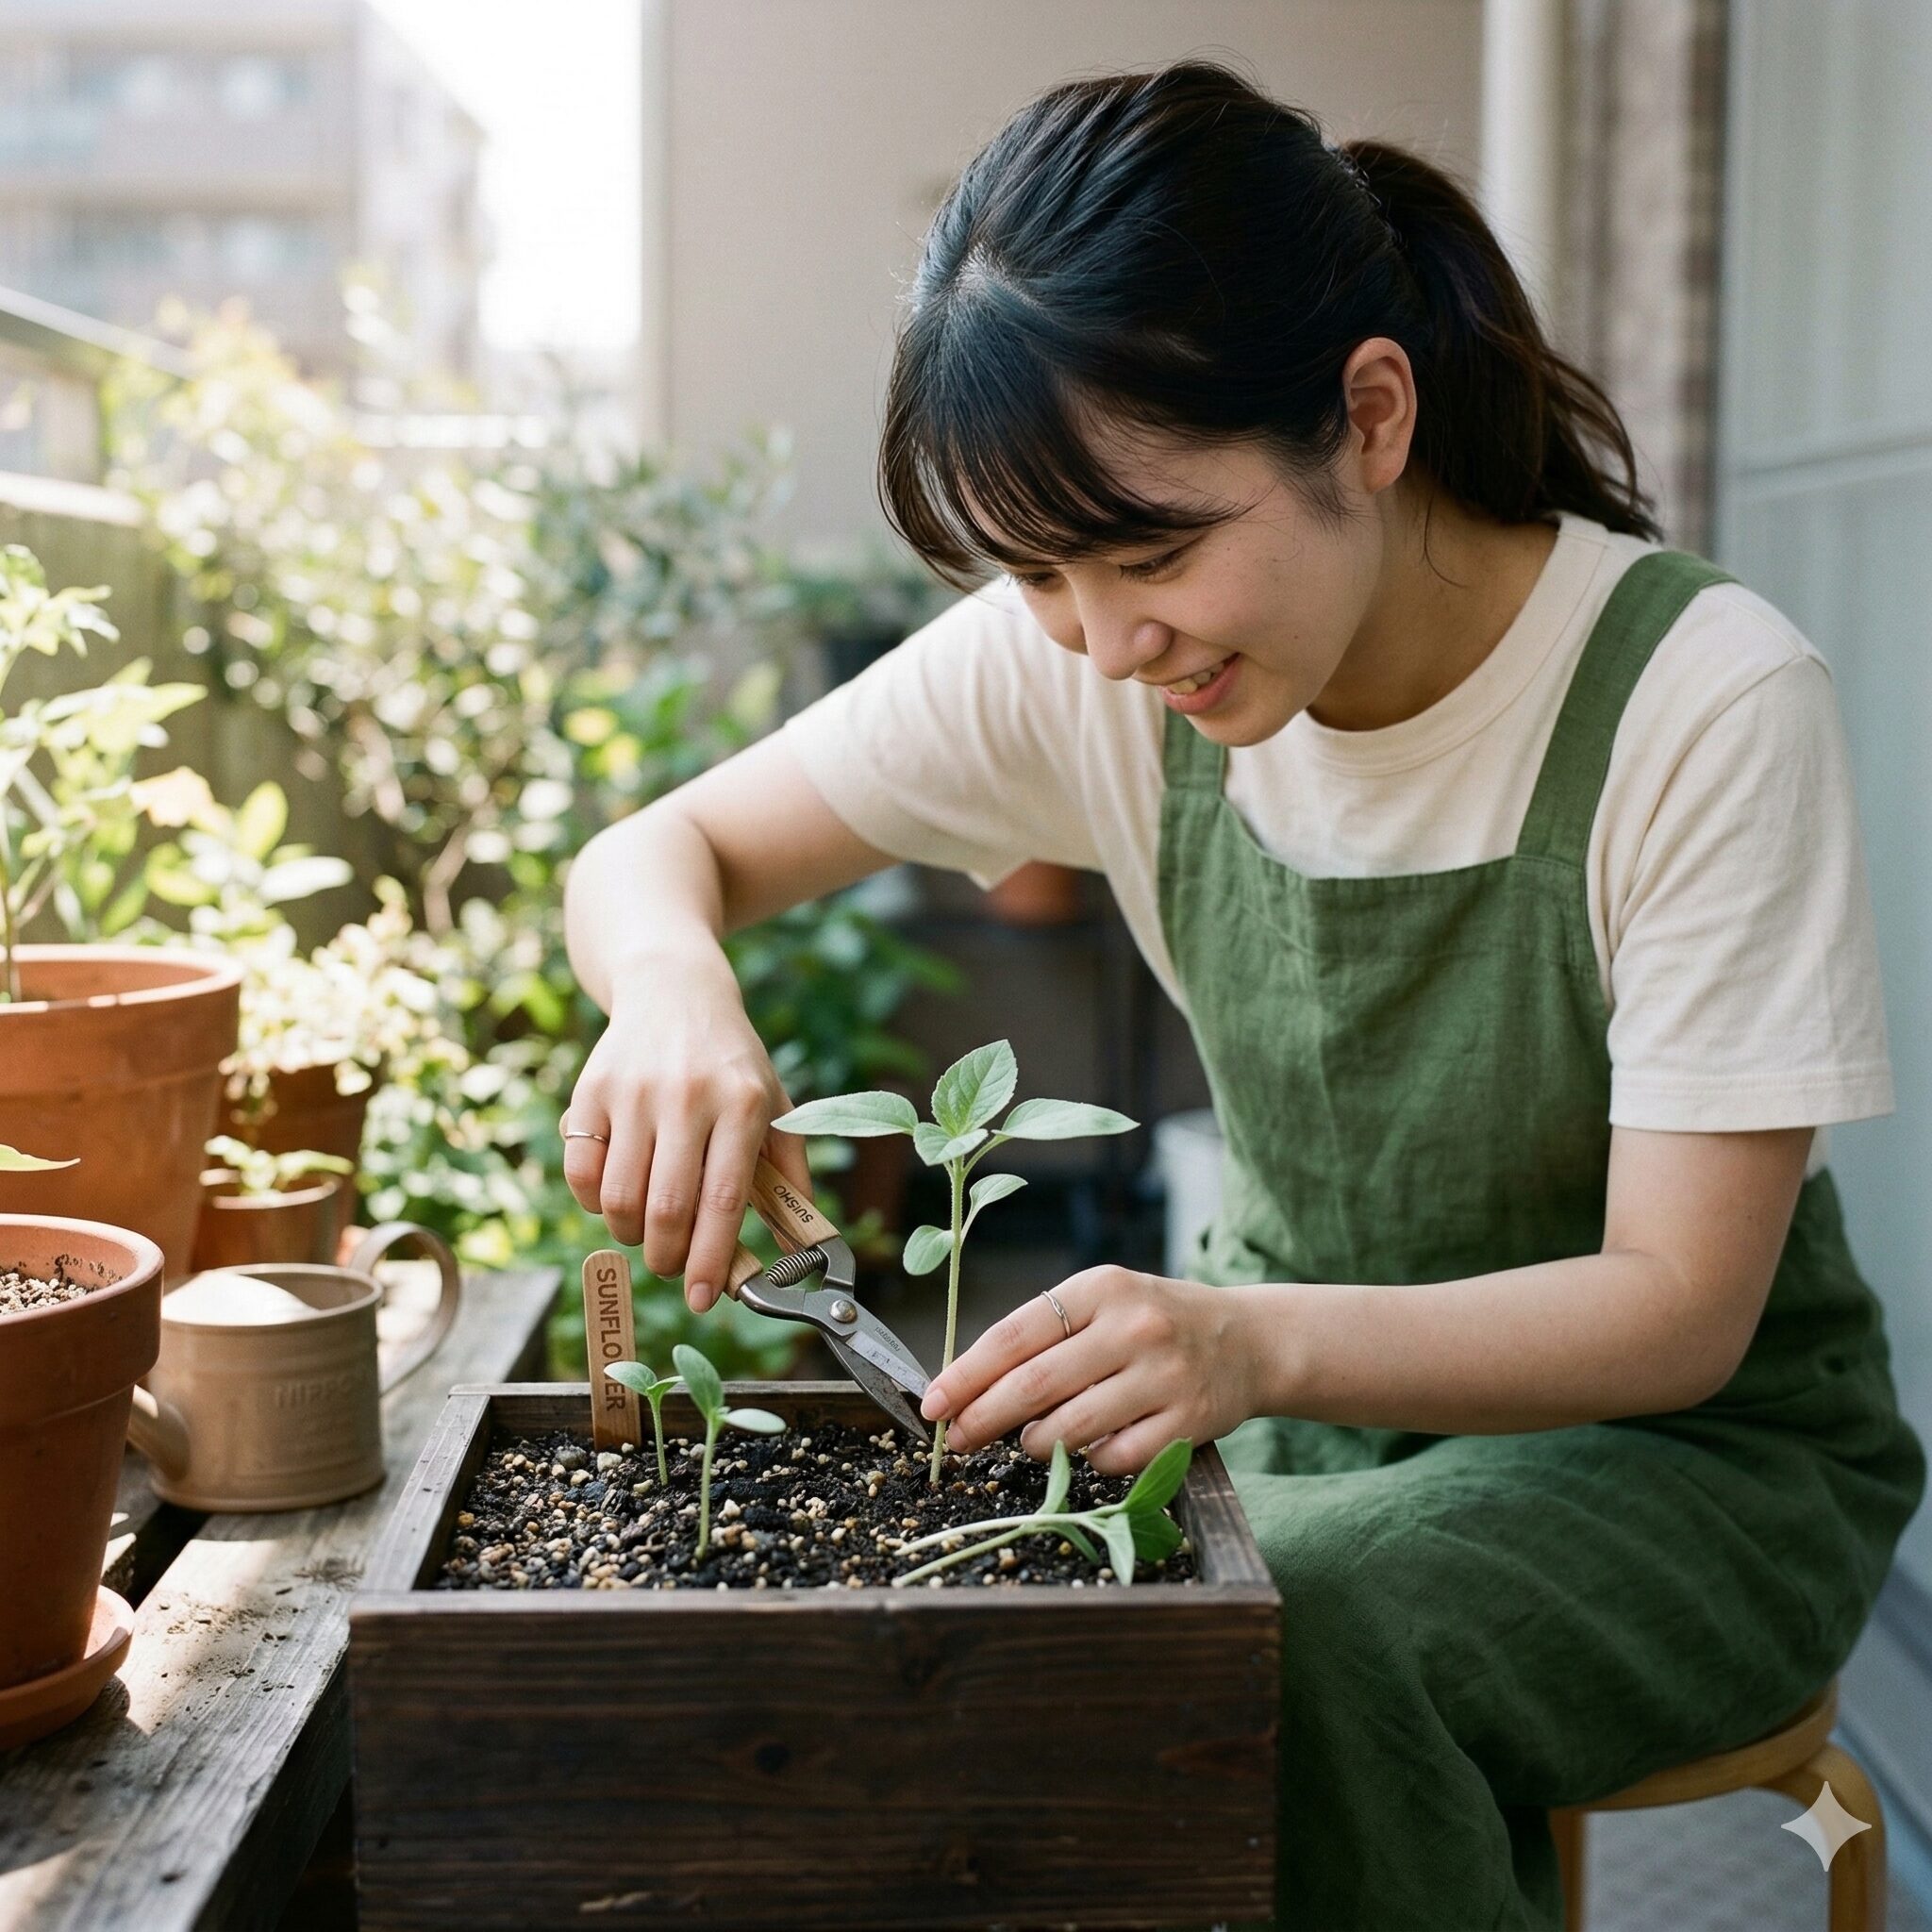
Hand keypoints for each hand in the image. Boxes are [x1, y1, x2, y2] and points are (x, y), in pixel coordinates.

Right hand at [562, 954, 812, 1312]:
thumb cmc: (732, 1062)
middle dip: (670, 1258)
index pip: (723, 1199)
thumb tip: (797, 1248)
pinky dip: (595, 1203)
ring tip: (649, 1231)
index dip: (713, 1258)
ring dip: (632, 1236)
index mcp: (741, 1103)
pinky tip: (616, 1197)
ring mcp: (633, 1093)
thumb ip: (789, 1175)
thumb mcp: (774, 1105)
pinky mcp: (590, 1091)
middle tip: (676, 1267)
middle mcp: (686, 1096)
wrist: (673, 991)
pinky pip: (581, 1173)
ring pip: (619, 1199)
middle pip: (667, 1208)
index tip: (707, 1299)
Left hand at [918, 1265, 1262, 1474]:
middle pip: (1034, 1386)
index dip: (965, 1375)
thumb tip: (967, 1386)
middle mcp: (1134, 1328)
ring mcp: (1165, 1376)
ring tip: (1033, 1440)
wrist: (1248, 1340)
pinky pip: (1114, 1460)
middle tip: (956, 1439)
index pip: (1014, 1335)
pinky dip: (1089, 1463)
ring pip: (1070, 1430)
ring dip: (1036, 1445)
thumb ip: (1044, 1336)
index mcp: (1102, 1288)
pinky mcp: (1188, 1423)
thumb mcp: (1103, 1303)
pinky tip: (1089, 1449)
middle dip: (982, 1419)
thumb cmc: (1154, 1322)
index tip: (933, 1403)